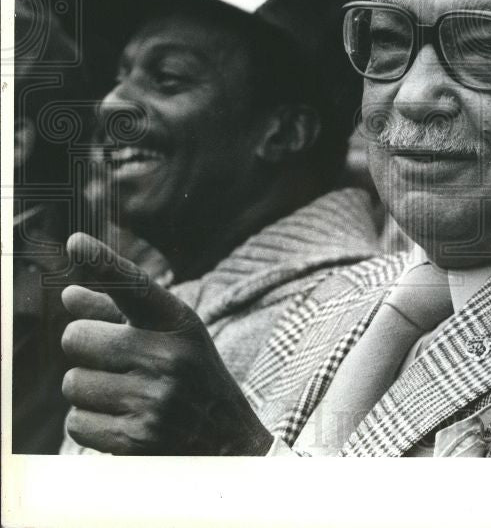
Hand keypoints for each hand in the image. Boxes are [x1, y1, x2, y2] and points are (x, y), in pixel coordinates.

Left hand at [60, 233, 273, 454]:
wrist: (230, 441)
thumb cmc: (193, 379)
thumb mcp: (170, 339)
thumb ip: (118, 315)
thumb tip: (68, 295)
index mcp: (179, 324)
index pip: (134, 286)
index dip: (103, 262)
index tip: (75, 242)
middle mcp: (168, 357)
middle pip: (76, 338)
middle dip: (87, 352)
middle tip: (118, 364)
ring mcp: (152, 399)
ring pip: (72, 383)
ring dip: (90, 391)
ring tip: (128, 396)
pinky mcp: (135, 439)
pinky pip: (75, 423)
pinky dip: (92, 425)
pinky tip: (125, 422)